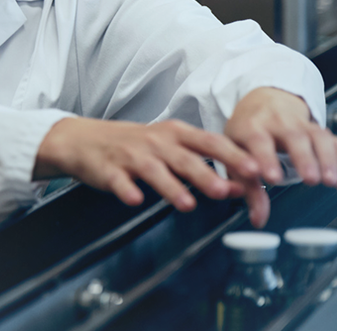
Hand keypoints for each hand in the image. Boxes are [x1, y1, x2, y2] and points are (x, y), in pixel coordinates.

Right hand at [34, 117, 261, 212]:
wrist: (83, 139)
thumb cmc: (133, 145)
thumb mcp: (169, 147)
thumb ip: (201, 164)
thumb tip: (236, 186)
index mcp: (174, 134)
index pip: (210, 142)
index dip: (232, 155)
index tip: (253, 169)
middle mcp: (155, 142)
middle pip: (184, 158)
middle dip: (205, 174)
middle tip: (224, 190)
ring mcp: (130, 155)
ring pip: (153, 170)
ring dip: (171, 187)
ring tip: (186, 204)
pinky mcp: (108, 169)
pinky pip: (118, 180)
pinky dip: (127, 189)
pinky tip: (134, 199)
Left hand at [224, 87, 336, 227]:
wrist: (263, 102)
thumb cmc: (248, 132)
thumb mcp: (238, 155)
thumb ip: (248, 188)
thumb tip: (258, 219)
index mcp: (251, 127)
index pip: (258, 140)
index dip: (266, 158)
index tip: (273, 177)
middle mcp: (278, 121)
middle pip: (293, 136)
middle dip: (304, 158)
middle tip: (310, 179)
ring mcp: (303, 123)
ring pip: (319, 137)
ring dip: (328, 160)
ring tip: (332, 183)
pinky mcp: (321, 130)